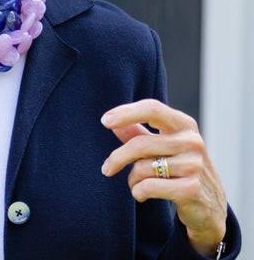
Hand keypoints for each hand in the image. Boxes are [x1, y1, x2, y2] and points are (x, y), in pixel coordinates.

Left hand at [100, 99, 226, 256]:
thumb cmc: (178, 167)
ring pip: (142, 168)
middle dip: (117, 158)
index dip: (126, 113)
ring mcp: (194, 165)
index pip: (152, 108)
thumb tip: (110, 122)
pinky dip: (138, 192)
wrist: (210, 205)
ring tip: (137, 183)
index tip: (104, 121)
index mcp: (183, 124)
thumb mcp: (161, 146)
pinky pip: (149, 187)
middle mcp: (192, 141)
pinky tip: (141, 194)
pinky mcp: (192, 188)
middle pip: (140, 143)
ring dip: (132, 179)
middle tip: (106, 168)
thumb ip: (137, 133)